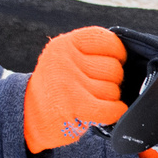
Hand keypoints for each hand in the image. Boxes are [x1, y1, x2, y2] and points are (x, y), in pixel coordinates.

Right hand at [22, 28, 127, 153]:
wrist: (29, 118)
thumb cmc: (57, 89)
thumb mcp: (67, 60)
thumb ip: (91, 53)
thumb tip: (128, 56)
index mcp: (65, 44)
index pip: (107, 40)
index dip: (118, 54)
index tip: (114, 63)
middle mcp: (64, 60)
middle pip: (114, 68)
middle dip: (112, 81)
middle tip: (97, 89)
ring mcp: (67, 83)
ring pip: (113, 90)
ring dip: (110, 99)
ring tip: (93, 101)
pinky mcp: (73, 106)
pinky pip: (111, 108)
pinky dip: (115, 112)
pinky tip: (108, 112)